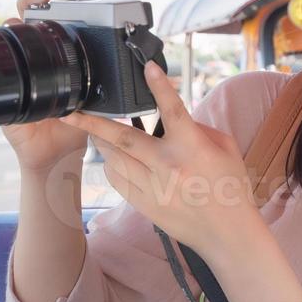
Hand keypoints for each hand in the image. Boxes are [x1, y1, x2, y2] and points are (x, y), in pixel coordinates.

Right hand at [0, 0, 88, 173]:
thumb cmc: (77, 127)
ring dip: (7, 31)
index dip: (39, 4)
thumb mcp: (93, 100)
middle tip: (35, 2)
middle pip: (21, 24)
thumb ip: (104, 83)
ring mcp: (13, 78)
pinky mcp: (2, 99)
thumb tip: (134, 67)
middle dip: (24, 7)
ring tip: (15, 23)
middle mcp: (31, 63)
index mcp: (53, 60)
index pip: (42, 22)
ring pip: (3, 45)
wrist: (60, 156)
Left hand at [62, 61, 254, 254]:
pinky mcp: (144, 204)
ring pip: (114, 159)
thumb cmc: (230, 188)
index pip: (173, 111)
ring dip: (100, 142)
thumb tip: (173, 117)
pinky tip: (112, 158)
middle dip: (92, 123)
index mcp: (193, 149)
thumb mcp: (226, 150)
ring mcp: (153, 188)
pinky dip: (111, 165)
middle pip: (122, 139)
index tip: (148, 68)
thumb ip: (200, 129)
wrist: (227, 233)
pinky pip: (117, 179)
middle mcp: (169, 167)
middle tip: (71, 111)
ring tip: (91, 130)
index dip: (160, 87)